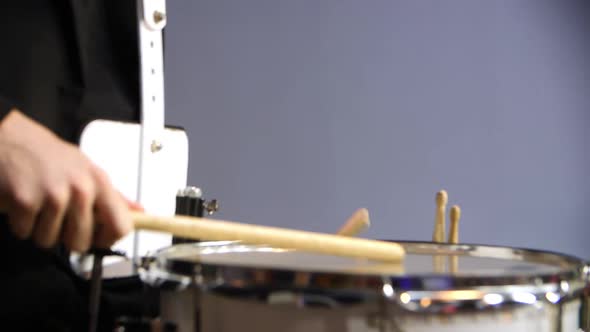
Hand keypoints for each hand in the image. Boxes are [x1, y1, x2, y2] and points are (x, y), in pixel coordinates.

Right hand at [0, 110, 132, 250]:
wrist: (11, 137)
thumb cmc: (50, 155)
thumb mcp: (88, 170)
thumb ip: (114, 195)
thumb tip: (138, 211)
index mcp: (99, 182)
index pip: (121, 225)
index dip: (109, 239)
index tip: (100, 238)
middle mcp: (80, 188)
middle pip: (81, 242)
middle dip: (66, 238)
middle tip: (60, 219)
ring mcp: (53, 195)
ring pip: (50, 241)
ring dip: (40, 230)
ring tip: (40, 206)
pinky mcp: (25, 201)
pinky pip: (25, 233)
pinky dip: (20, 223)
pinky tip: (24, 203)